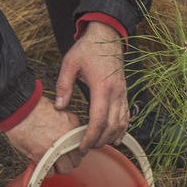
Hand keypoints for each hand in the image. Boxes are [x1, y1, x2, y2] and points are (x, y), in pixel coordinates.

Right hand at [4, 96, 81, 174]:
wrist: (18, 109)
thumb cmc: (34, 108)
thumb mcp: (60, 112)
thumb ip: (69, 124)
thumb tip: (71, 135)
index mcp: (72, 128)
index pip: (82, 148)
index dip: (74, 150)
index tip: (68, 150)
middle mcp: (67, 140)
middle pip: (76, 161)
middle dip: (68, 160)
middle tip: (59, 157)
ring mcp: (55, 150)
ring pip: (65, 169)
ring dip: (59, 167)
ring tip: (52, 161)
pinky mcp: (41, 157)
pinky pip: (50, 173)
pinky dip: (47, 171)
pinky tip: (43, 164)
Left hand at [55, 21, 127, 153]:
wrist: (107, 37)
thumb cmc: (88, 49)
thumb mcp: (70, 63)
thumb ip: (63, 86)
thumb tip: (59, 108)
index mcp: (102, 87)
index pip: (98, 120)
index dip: (90, 137)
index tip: (81, 146)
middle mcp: (116, 93)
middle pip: (111, 126)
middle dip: (99, 141)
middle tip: (86, 149)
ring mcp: (123, 94)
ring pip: (121, 124)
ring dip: (110, 137)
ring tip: (97, 144)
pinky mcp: (125, 94)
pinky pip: (126, 116)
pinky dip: (121, 130)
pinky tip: (114, 138)